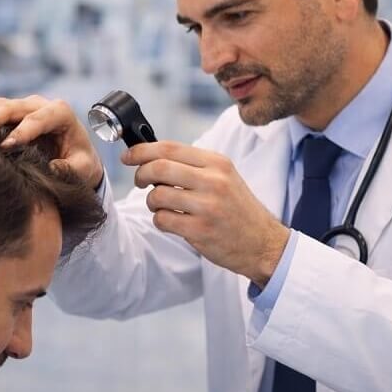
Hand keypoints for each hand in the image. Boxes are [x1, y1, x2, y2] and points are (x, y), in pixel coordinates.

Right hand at [0, 95, 103, 190]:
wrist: (75, 156)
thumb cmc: (80, 162)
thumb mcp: (82, 169)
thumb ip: (71, 169)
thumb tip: (52, 169)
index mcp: (60, 113)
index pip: (38, 118)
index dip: (22, 131)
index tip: (6, 147)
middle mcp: (38, 105)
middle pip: (12, 106)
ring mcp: (21, 107)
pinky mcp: (6, 113)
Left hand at [124, 141, 288, 287]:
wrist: (263, 243)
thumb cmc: (237, 209)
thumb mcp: (224, 177)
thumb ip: (192, 166)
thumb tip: (151, 157)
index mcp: (217, 163)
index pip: (169, 148)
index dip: (142, 150)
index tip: (127, 156)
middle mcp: (214, 181)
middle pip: (158, 168)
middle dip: (141, 175)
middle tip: (140, 183)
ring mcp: (208, 206)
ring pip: (157, 196)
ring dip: (152, 202)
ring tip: (163, 206)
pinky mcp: (200, 230)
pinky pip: (162, 220)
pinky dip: (161, 221)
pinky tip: (173, 222)